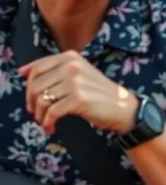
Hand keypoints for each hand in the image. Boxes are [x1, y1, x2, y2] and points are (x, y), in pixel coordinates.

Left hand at [20, 51, 138, 136]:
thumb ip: (56, 70)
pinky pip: (52, 112)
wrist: (122, 106)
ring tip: (44, 121)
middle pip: (36, 85)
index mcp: (71, 58)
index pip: (38, 67)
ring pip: (42, 99)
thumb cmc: (99, 93)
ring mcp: (76, 82)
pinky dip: (48, 122)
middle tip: (35, 113)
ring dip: (40, 115)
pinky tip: (51, 127)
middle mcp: (72, 66)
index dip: (28, 84)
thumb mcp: (80, 73)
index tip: (28, 95)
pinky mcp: (78, 99)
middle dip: (31, 102)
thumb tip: (24, 72)